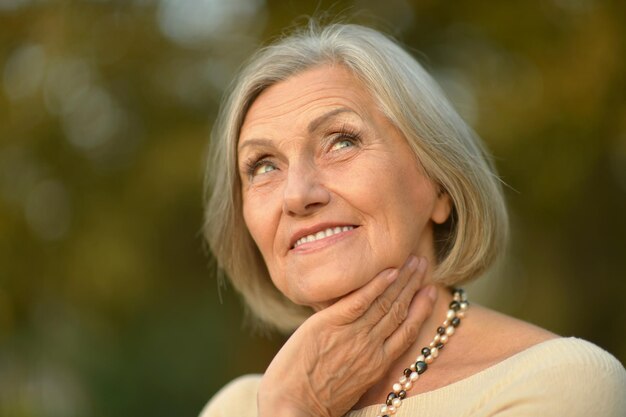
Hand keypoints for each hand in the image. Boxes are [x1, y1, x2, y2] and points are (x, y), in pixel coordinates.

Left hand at [257, 256, 436, 416]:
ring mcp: (352, 335)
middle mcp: (371, 348)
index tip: (430, 290)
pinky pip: (359, 300)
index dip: (421, 308)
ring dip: (401, 278)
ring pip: (385, 302)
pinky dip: (376, 285)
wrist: (291, 408)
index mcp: (378, 364)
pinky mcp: (330, 324)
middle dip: (413, 284)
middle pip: (399, 310)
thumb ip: (363, 362)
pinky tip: (389, 271)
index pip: (408, 330)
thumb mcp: (351, 385)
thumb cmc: (315, 402)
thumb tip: (365, 344)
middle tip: (423, 263)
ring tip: (412, 260)